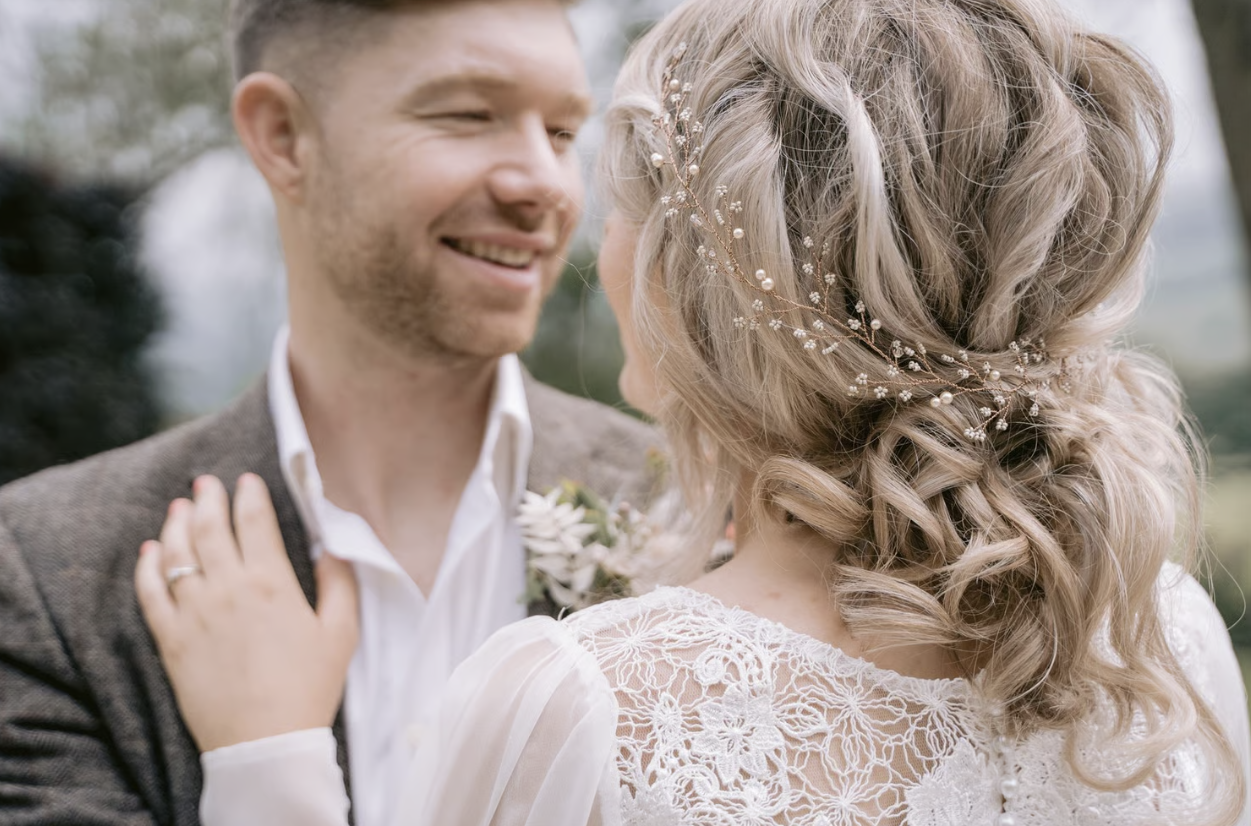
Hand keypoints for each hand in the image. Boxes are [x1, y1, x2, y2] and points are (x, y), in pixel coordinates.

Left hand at [135, 473, 357, 751]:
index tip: (247, 481)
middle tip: (206, 482)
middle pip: (210, 528)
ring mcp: (193, 614)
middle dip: (207, 498)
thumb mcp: (342, 632)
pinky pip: (149, 593)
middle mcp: (227, 589)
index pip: (255, 522)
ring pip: (176, 553)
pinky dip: (147, 566)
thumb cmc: (309, 687)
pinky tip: (150, 551)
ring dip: (176, 524)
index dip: (249, 496)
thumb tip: (331, 547)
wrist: (265, 742)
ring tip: (179, 508)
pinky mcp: (169, 640)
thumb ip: (340, 582)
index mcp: (271, 582)